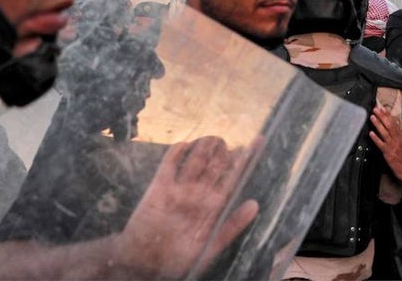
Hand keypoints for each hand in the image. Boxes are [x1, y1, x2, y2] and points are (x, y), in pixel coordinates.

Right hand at [118, 136, 259, 276]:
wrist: (144, 263)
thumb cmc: (178, 259)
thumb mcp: (210, 246)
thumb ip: (232, 226)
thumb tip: (255, 205)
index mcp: (213, 207)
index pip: (233, 179)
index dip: (245, 161)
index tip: (258, 143)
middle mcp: (199, 194)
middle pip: (216, 166)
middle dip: (226, 153)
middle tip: (234, 143)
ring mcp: (179, 188)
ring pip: (196, 160)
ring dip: (205, 147)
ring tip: (216, 138)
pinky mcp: (159, 186)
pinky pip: (169, 164)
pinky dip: (176, 153)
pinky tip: (185, 144)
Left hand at [370, 106, 401, 182]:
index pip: (394, 122)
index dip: (388, 115)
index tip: (383, 108)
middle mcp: (398, 139)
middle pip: (389, 125)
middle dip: (382, 116)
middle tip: (376, 109)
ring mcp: (393, 146)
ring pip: (384, 132)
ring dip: (378, 124)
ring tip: (372, 117)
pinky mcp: (388, 153)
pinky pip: (381, 144)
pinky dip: (376, 138)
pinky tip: (371, 133)